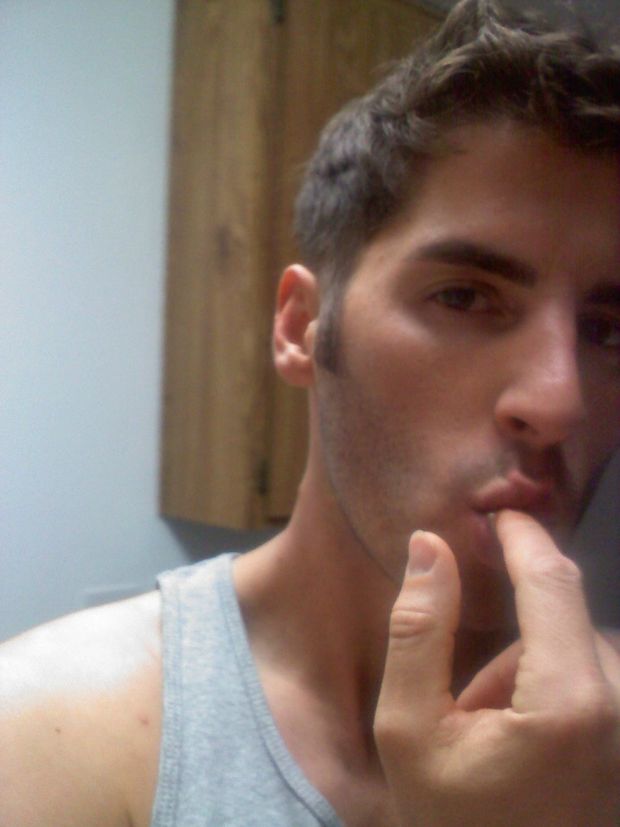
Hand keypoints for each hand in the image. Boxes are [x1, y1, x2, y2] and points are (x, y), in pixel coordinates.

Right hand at [374, 510, 619, 826]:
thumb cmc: (452, 821)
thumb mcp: (409, 729)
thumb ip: (418, 629)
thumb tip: (429, 544)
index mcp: (570, 702)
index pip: (553, 582)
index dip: (523, 536)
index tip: (498, 511)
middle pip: (565, 619)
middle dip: (512, 641)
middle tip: (466, 704)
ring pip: (580, 649)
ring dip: (532, 669)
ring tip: (493, 735)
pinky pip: (598, 681)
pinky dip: (557, 690)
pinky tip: (528, 745)